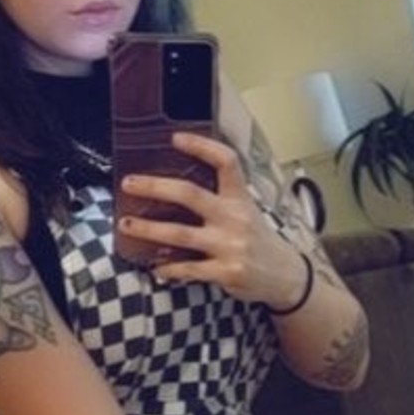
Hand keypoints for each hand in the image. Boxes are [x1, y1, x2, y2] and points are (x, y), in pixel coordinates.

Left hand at [119, 133, 307, 306]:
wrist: (286, 276)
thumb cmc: (260, 241)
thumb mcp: (248, 212)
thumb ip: (221, 199)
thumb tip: (178, 190)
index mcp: (240, 199)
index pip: (225, 162)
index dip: (201, 146)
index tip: (176, 138)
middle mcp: (235, 218)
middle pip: (190, 194)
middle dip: (155, 187)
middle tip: (129, 183)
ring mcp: (230, 246)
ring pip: (180, 234)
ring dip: (149, 229)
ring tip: (126, 225)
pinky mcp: (227, 272)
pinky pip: (189, 269)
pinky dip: (168, 269)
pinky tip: (156, 267)